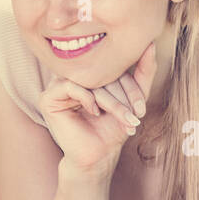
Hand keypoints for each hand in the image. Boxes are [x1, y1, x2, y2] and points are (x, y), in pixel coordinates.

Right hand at [38, 41, 156, 180]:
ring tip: (124, 119)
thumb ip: (143, 72)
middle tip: (135, 116)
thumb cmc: (113, 129)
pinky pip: (70, 85)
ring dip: (111, 102)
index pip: (112, 66)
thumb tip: (150, 43)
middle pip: (101, 72)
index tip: (142, 108)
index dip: (130, 85)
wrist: (99, 156)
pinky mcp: (48, 97)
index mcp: (89, 72)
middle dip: (123, 97)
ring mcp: (57, 85)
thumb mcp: (133, 99)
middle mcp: (72, 75)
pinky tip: (94, 113)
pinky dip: (87, 99)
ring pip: (88, 80)